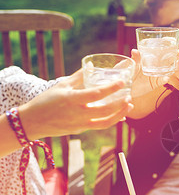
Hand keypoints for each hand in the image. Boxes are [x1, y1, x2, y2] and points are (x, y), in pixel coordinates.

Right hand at [19, 69, 133, 139]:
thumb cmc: (45, 101)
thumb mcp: (62, 86)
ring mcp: (80, 124)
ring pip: (105, 122)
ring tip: (129, 105)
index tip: (122, 81)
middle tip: (129, 96)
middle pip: (105, 110)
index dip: (111, 88)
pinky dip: (111, 120)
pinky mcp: (81, 130)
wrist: (33, 122)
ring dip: (120, 114)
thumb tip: (90, 65)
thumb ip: (78, 76)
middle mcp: (78, 114)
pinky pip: (100, 126)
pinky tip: (119, 115)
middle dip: (120, 104)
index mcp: (72, 100)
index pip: (96, 94)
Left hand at [130, 49, 178, 98]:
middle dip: (177, 54)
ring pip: (169, 68)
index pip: (162, 47)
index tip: (176, 41)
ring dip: (175, 66)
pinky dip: (165, 79)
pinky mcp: (155, 83)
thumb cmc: (126, 71)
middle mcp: (156, 63)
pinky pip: (162, 80)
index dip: (171, 44)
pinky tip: (167, 78)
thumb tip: (135, 51)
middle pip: (170, 57)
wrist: (125, 85)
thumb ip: (134, 59)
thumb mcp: (130, 64)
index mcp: (151, 55)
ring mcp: (157, 73)